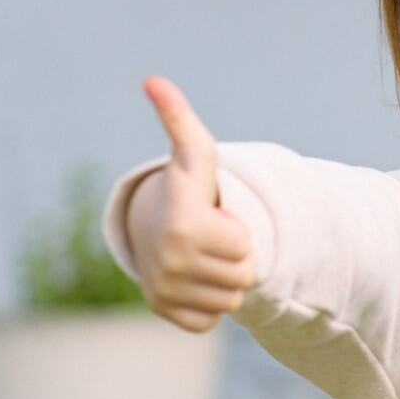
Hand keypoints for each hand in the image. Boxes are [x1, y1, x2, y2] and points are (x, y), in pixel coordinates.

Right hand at [132, 78, 257, 331]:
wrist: (154, 232)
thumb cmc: (189, 190)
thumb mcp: (194, 157)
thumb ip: (180, 119)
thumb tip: (153, 79)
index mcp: (181, 227)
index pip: (245, 248)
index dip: (237, 233)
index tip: (214, 219)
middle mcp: (167, 263)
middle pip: (242, 277)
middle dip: (234, 258)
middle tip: (211, 242)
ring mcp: (164, 292)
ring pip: (230, 300)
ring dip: (223, 281)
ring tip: (203, 259)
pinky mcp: (166, 314)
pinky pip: (212, 319)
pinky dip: (208, 304)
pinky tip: (193, 281)